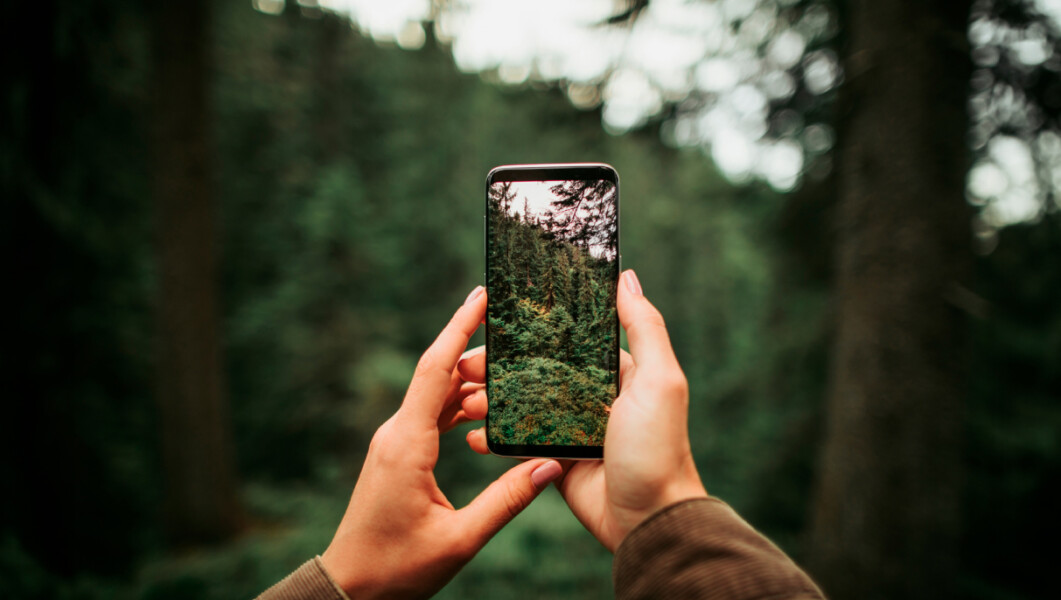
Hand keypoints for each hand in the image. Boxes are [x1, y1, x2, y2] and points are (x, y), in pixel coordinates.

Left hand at [321, 286, 562, 597]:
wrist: (350, 586)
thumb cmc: (397, 568)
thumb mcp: (459, 539)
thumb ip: (507, 501)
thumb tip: (549, 465)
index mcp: (408, 444)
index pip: (436, 370)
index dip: (459, 327)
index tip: (481, 294)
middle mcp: (397, 433)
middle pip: (438, 374)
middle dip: (475, 349)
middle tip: (517, 333)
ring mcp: (395, 442)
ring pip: (435, 395)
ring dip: (469, 380)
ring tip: (510, 367)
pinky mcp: (398, 455)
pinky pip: (430, 415)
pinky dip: (458, 404)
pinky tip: (484, 407)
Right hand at [465, 270, 706, 550]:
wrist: (648, 519)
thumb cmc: (658, 447)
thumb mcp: (660, 380)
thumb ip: (644, 328)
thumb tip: (627, 276)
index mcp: (617, 371)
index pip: (567, 338)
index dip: (531, 328)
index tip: (494, 320)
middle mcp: (592, 395)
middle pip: (535, 368)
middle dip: (498, 365)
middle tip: (466, 366)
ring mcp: (572, 427)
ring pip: (521, 402)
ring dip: (489, 399)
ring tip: (463, 400)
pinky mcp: (555, 459)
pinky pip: (518, 440)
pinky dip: (494, 436)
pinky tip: (473, 434)